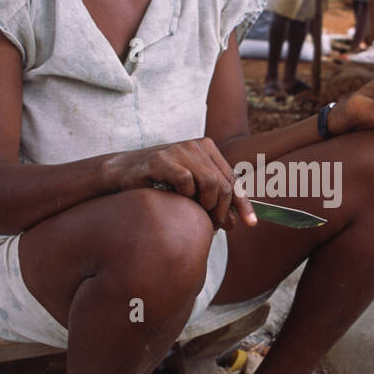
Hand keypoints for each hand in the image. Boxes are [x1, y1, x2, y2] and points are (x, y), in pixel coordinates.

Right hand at [113, 138, 256, 231]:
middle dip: (222, 211)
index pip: (233, 179)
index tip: (250, 225)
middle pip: (223, 184)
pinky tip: (176, 199)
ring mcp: (179, 150)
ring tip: (197, 216)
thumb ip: (212, 199)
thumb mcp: (191, 188)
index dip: (243, 204)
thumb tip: (236, 223)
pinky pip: (186, 181)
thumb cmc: (158, 182)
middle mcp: (195, 146)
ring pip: (209, 182)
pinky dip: (185, 195)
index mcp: (207, 149)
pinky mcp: (161, 158)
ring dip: (206, 205)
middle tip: (215, 227)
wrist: (122, 172)